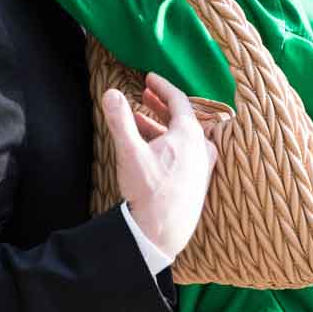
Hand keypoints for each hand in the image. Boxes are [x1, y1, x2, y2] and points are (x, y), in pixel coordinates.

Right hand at [101, 72, 215, 261]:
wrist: (161, 233)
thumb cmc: (149, 193)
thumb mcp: (130, 153)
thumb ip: (120, 121)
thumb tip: (111, 93)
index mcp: (189, 136)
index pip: (179, 100)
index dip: (162, 86)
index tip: (149, 78)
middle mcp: (200, 148)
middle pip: (183, 117)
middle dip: (161, 104)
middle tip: (145, 95)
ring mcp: (201, 167)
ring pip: (184, 136)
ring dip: (163, 125)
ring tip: (140, 122)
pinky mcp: (198, 182)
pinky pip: (187, 153)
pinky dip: (170, 144)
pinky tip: (155, 151)